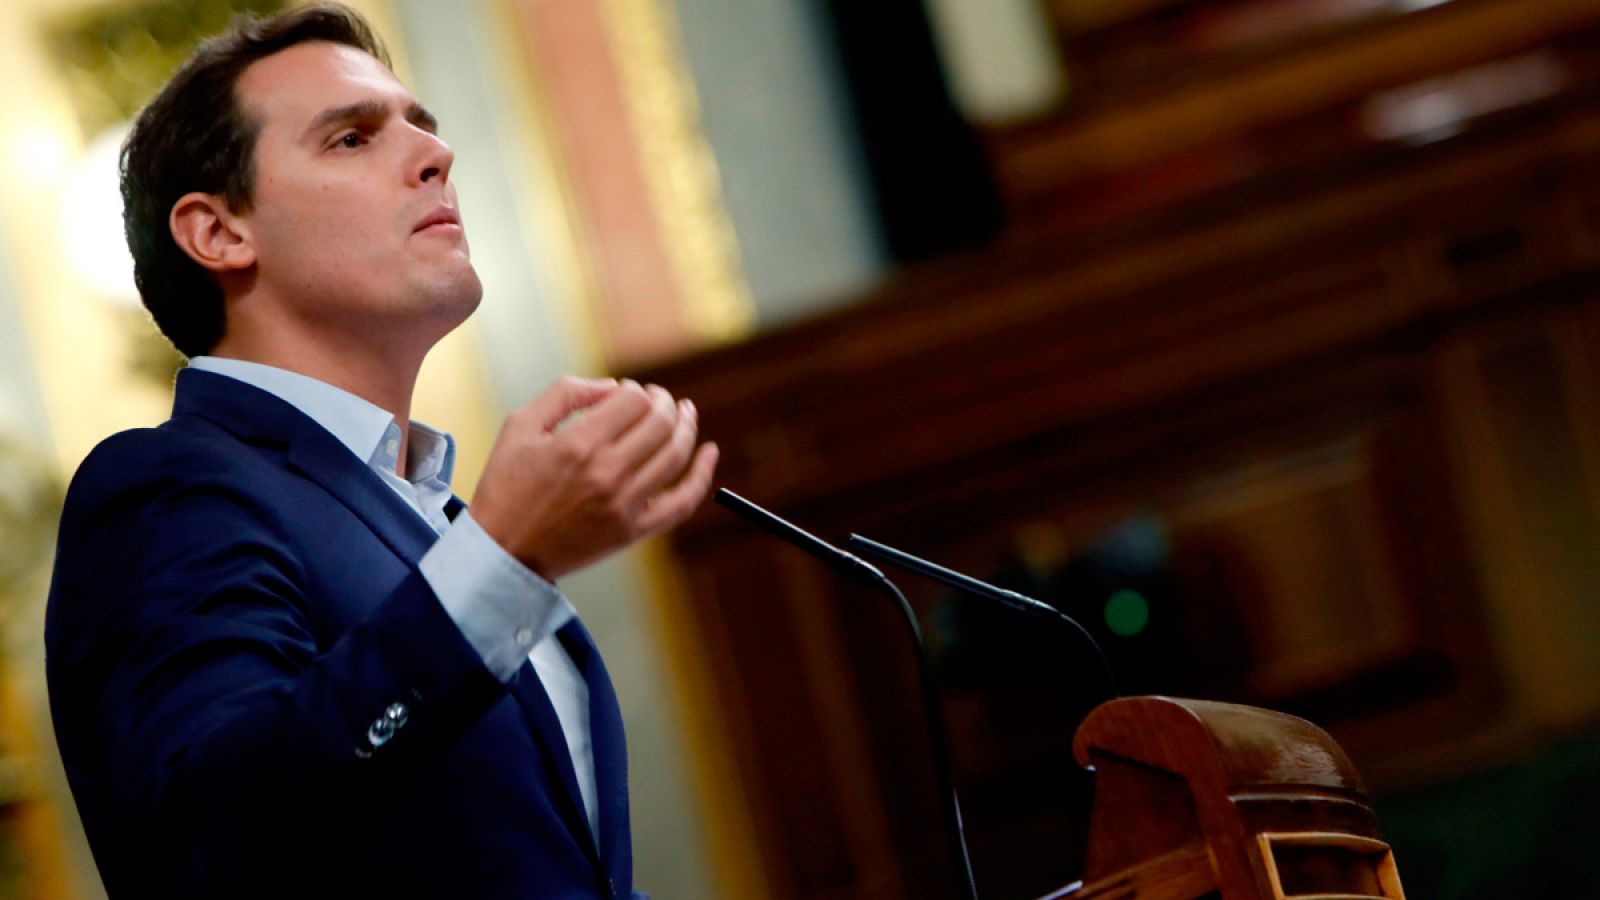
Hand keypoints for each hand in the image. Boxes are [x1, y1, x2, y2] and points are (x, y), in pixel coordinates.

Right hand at [468, 376, 718, 579]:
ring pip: (675, 455)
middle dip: (664, 403)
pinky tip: (709, 453)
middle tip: (658, 399)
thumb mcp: (520, 426)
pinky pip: (682, 502)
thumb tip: (613, 388)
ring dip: (686, 427)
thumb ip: (566, 393)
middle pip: (660, 423)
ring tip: (685, 413)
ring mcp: (624, 504)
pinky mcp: (633, 531)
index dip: (635, 390)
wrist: (503, 552)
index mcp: (578, 444)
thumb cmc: (506, 485)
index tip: (625, 393)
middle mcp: (606, 473)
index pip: (633, 401)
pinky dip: (701, 476)